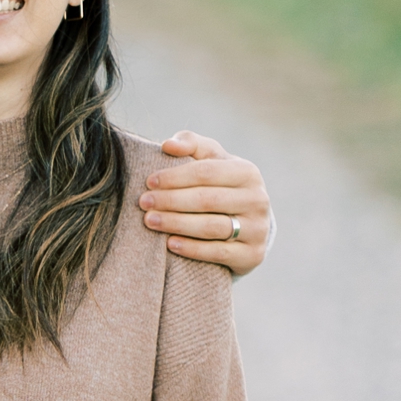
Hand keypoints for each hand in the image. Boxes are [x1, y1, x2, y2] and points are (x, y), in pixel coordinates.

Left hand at [137, 135, 272, 273]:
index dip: (175, 176)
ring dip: (176, 223)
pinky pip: (218, 252)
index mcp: (247, 172)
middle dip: (171, 200)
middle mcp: (257, 199)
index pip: (206, 172)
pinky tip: (170, 243)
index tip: (149, 182)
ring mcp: (257, 229)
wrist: (249, 224)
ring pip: (211, 227)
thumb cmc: (220, 186)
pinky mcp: (252, 255)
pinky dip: (192, 248)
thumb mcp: (211, 161)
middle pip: (207, 199)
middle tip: (143, 203)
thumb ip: (191, 145)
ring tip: (150, 221)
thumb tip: (168, 145)